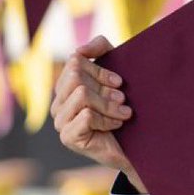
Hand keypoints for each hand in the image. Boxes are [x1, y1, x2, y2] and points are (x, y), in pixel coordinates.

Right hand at [50, 36, 143, 189]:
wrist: (134, 147)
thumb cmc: (123, 110)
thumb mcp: (114, 75)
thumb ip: (101, 51)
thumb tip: (83, 47)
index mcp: (66, 87)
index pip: (75, 61)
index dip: (100, 68)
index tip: (120, 81)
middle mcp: (58, 103)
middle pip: (76, 76)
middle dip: (104, 87)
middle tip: (122, 98)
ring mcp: (60, 122)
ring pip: (82, 95)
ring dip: (109, 104)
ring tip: (123, 113)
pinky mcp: (68, 137)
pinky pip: (86, 115)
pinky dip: (107, 119)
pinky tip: (116, 125)